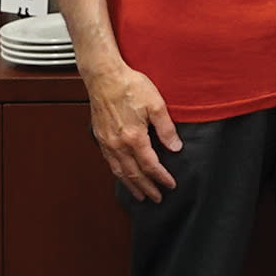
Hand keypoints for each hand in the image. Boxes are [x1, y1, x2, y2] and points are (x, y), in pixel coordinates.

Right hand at [85, 64, 179, 202]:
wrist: (104, 77)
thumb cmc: (130, 86)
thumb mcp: (156, 104)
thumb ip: (166, 128)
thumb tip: (175, 147)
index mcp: (134, 137)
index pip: (150, 165)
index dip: (161, 177)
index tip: (170, 185)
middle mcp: (118, 144)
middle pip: (134, 173)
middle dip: (147, 187)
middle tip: (157, 198)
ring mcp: (107, 142)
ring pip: (119, 171)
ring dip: (131, 185)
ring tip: (140, 195)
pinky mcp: (100, 137)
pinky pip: (110, 162)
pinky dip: (118, 173)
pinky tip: (123, 175)